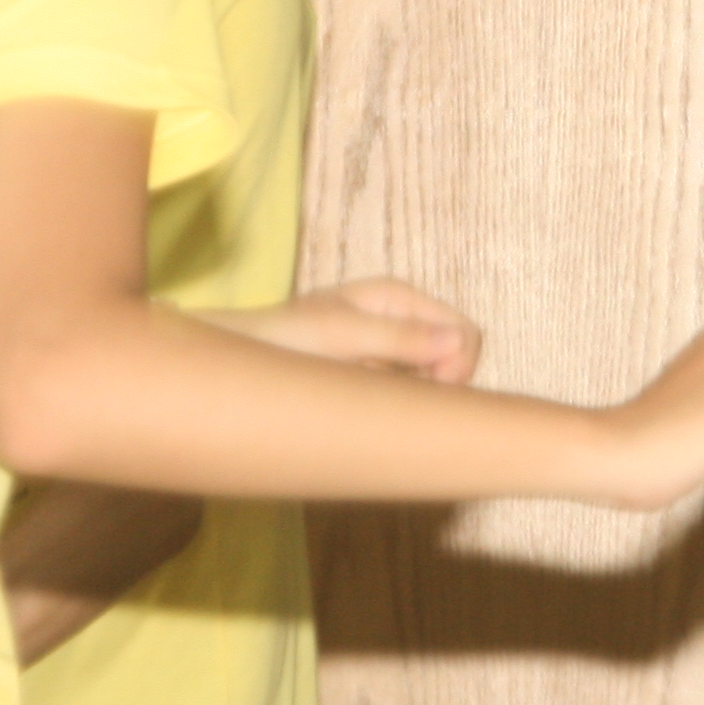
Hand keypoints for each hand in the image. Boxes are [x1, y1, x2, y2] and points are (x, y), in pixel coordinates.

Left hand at [220, 278, 484, 382]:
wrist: (239, 360)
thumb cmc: (284, 340)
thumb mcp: (342, 336)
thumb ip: (400, 338)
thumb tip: (460, 341)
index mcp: (398, 298)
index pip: (464, 331)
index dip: (459, 365)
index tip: (432, 391)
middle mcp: (399, 320)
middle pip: (455, 356)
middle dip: (443, 384)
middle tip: (400, 402)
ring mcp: (386, 350)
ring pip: (433, 379)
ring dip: (418, 395)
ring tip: (374, 399)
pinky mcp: (373, 377)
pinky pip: (407, 393)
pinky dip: (399, 403)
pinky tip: (369, 406)